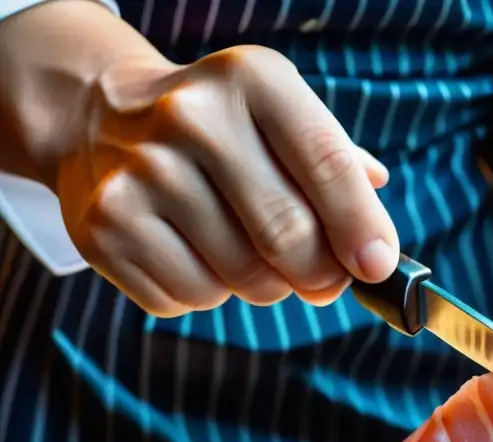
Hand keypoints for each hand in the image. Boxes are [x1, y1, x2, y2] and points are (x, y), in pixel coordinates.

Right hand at [54, 46, 397, 315]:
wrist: (102, 122)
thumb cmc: (222, 134)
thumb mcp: (282, 119)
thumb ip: (339, 170)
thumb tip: (378, 241)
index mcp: (253, 81)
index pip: (327, 163)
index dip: (362, 226)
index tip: (378, 268)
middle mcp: (192, 118)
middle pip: (288, 235)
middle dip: (320, 274)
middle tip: (323, 280)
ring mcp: (143, 173)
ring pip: (244, 278)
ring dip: (264, 286)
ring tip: (245, 252)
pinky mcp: (106, 226)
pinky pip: (191, 297)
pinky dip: (206, 293)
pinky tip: (194, 254)